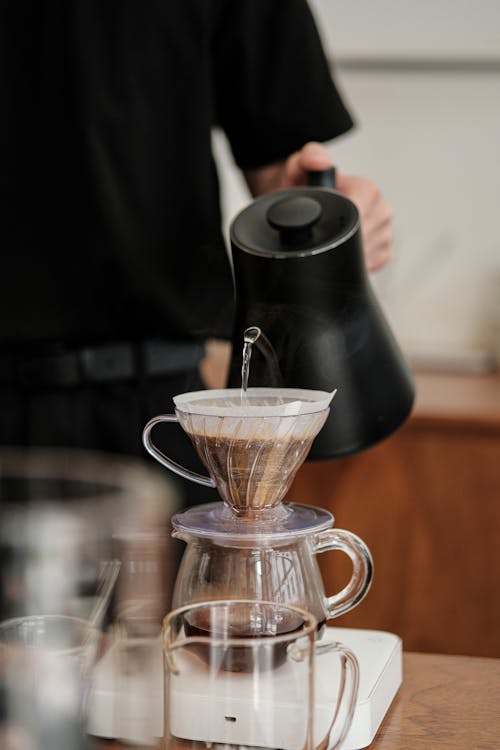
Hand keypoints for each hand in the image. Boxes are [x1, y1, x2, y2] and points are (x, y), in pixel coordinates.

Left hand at [244, 141, 392, 271]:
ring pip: (365, 257)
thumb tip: (319, 160)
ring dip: (345, 254)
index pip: (359, 222)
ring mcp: (385, 234)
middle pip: (362, 243)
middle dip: (338, 243)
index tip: (322, 230)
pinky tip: (341, 250)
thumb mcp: (299, 168)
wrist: (307, 202)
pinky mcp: (383, 253)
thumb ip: (307, 158)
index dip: (338, 230)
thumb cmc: (306, 187)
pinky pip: (369, 267)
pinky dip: (353, 264)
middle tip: (321, 235)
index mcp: (369, 191)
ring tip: (330, 239)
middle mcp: (381, 211)